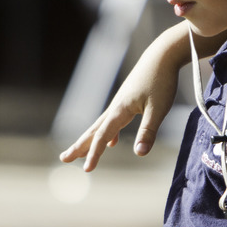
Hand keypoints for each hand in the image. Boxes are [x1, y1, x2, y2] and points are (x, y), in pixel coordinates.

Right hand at [59, 23, 191, 170]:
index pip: (101, 136)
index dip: (93, 154)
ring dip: (90, 140)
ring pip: (101, 125)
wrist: (163, 55)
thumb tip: (139, 154)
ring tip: (80, 152)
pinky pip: (113, 120)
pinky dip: (108, 133)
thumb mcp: (158, 108)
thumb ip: (148, 131)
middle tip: (64, 158)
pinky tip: (112, 142)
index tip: (86, 171)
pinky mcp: (128, 99)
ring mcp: (121, 102)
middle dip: (79, 146)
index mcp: (120, 110)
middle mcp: (116, 106)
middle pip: (93, 130)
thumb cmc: (162, 80)